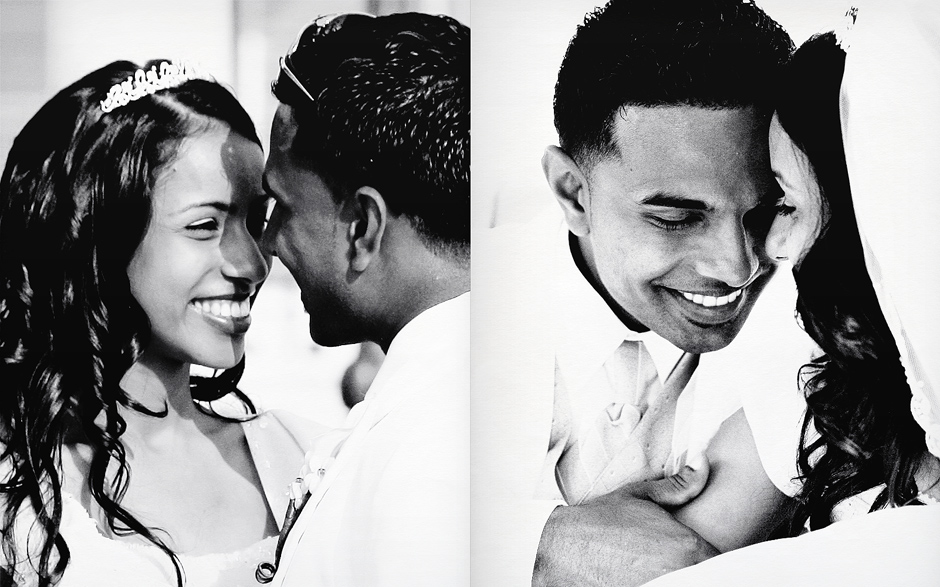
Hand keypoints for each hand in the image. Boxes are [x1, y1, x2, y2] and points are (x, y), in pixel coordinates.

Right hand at [533, 460, 719, 586]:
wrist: (563, 547)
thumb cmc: (601, 521)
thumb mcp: (640, 496)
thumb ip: (679, 485)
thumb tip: (703, 464)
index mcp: (687, 547)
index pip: (723, 563)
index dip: (712, 560)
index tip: (701, 557)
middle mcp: (680, 573)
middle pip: (709, 577)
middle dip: (699, 570)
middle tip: (681, 563)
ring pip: (688, 585)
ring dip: (682, 578)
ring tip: (662, 569)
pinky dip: (662, 585)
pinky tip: (646, 576)